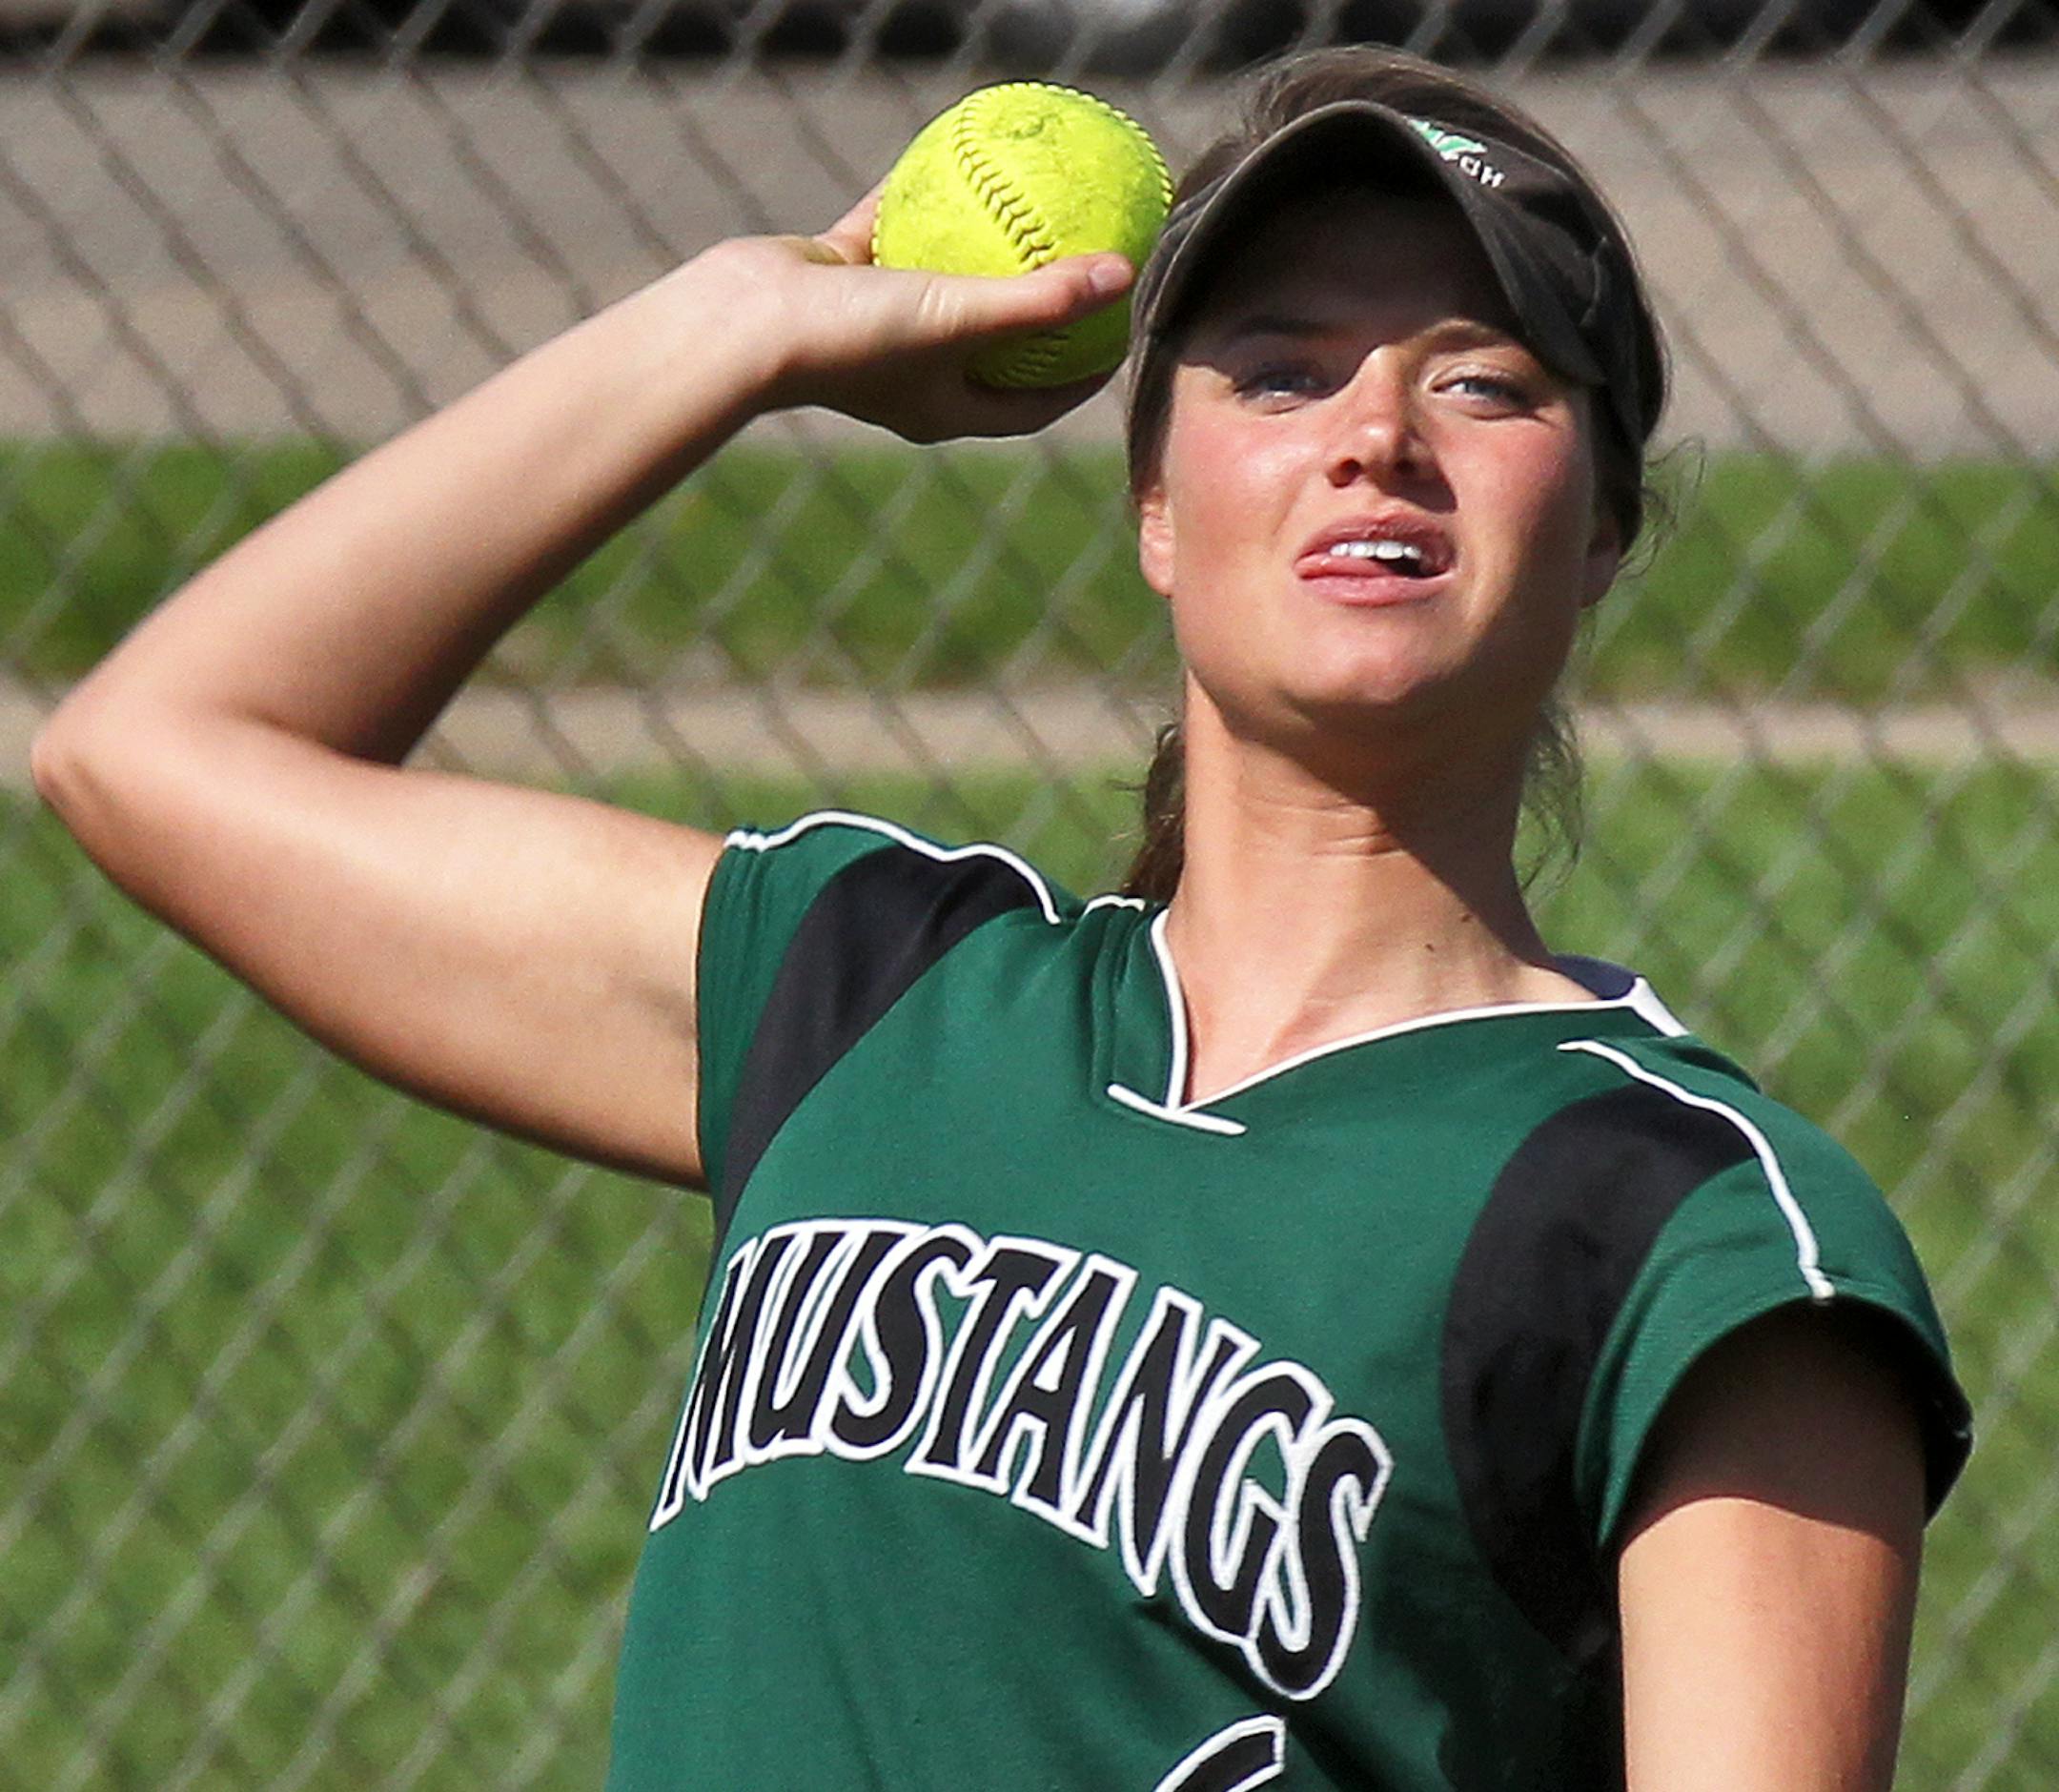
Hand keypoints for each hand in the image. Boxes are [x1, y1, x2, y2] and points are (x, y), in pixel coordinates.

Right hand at [695, 186, 1137, 442]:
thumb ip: (1041, 299)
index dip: (1080, 378)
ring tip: (1023, 209)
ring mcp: (875, 328)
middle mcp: (913, 374)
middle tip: (1082, 267)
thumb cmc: (855, 339)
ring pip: (941, 285)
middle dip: (1039, 314)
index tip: (1116, 337)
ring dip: (979, 253)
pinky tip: (948, 157)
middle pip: (995, 347)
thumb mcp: (960, 318)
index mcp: (946, 407)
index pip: (1033, 404)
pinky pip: (892, 234)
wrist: (743, 325)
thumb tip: (1121, 274)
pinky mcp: (839, 281)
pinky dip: (919, 203)